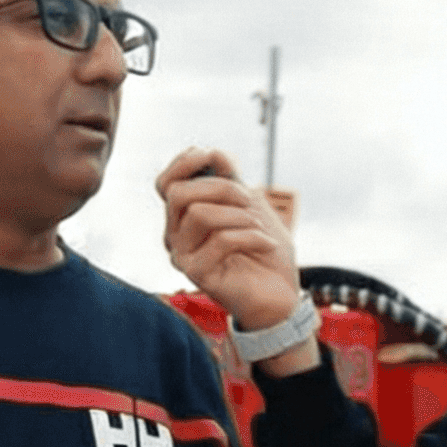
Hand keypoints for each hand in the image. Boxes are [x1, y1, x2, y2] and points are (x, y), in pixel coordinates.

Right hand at [157, 150, 316, 367]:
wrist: (281, 294)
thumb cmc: (265, 251)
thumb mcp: (251, 204)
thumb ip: (230, 178)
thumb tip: (211, 152)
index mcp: (184, 217)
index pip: (165, 183)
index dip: (184, 163)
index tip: (213, 156)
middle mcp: (176, 236)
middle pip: (179, 194)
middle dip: (221, 188)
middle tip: (249, 201)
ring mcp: (183, 256)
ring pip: (199, 214)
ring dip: (239, 215)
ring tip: (259, 227)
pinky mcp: (196, 275)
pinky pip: (220, 240)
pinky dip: (252, 237)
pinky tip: (267, 245)